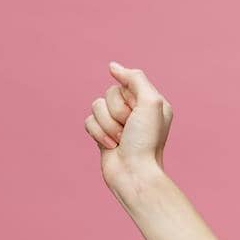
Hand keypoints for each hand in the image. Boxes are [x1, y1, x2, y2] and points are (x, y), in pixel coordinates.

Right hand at [83, 61, 172, 190]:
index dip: (127, 97)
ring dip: (108, 125)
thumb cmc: (146, 142)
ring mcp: (118, 123)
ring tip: (121, 141)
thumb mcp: (151, 103)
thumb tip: (113, 66)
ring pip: (96, 106)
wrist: (135, 173)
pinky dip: (98, 134)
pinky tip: (112, 147)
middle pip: (108, 93)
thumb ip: (135, 78)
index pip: (125, 82)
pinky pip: (88, 121)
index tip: (136, 113)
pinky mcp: (103, 134)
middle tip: (130, 130)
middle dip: (117, 113)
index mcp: (150, 102)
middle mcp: (135, 111)